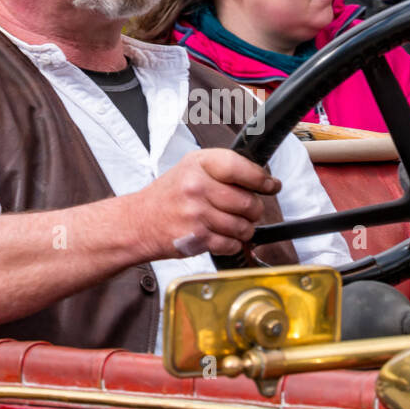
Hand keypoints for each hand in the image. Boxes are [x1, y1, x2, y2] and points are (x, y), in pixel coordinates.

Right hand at [135, 148, 280, 258]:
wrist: (139, 222)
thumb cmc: (168, 196)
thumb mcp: (191, 169)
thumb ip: (224, 169)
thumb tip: (263, 179)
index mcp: (199, 164)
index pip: (241, 168)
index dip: (262, 180)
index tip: (271, 186)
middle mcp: (197, 187)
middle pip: (248, 201)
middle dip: (254, 209)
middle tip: (249, 210)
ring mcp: (196, 213)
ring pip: (243, 226)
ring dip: (245, 229)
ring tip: (234, 225)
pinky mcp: (197, 238)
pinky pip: (231, 244)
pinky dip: (233, 244)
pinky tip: (222, 236)